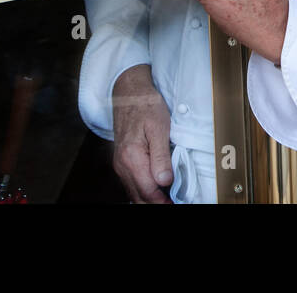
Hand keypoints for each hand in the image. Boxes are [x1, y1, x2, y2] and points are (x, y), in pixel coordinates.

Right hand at [111, 64, 172, 203]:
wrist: (130, 93)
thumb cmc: (145, 107)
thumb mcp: (159, 128)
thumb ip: (161, 156)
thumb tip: (165, 180)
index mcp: (131, 157)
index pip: (147, 190)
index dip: (163, 200)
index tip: (176, 202)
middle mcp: (122, 164)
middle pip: (139, 196)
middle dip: (156, 202)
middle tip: (174, 201)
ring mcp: (120, 164)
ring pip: (134, 192)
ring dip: (150, 197)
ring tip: (168, 197)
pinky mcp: (121, 161)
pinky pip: (131, 183)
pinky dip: (143, 190)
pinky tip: (156, 188)